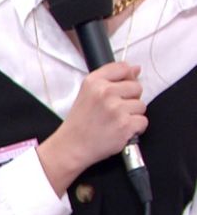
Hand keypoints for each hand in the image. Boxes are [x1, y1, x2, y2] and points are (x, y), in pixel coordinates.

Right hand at [38, 62, 145, 195]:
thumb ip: (110, 79)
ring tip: (115, 122)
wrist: (71, 147)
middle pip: (137, 87)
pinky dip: (134, 129)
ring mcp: (116, 109)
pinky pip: (143, 121)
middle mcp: (105, 92)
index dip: (126, 79)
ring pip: (141, 106)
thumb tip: (136, 69)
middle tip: (114, 110)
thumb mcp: (86, 93)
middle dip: (130, 99)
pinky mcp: (125, 125)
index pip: (123, 68)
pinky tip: (119, 130)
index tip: (120, 89)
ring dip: (132, 115)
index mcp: (94, 82)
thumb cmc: (79, 122)